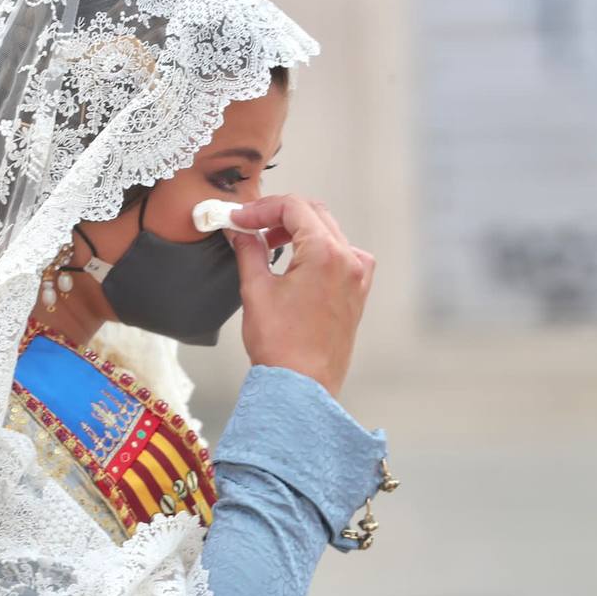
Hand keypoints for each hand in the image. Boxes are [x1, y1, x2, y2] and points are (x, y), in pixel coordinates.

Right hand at [224, 194, 374, 399]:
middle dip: (279, 216)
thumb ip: (248, 251)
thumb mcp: (256, 291)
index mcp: (326, 254)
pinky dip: (316, 250)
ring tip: (268, 246)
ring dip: (297, 231)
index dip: (262, 209)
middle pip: (314, 214)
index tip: (240, 219)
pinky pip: (340, 255)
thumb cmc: (282, 347)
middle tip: (250, 226)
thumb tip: (239, 231)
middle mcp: (349, 260)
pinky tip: (293, 264)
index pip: (294, 208)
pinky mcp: (357, 292)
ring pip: (328, 232)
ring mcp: (358, 277)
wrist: (302, 387)